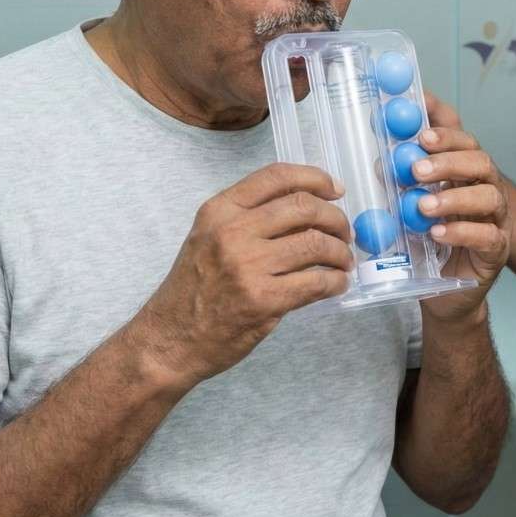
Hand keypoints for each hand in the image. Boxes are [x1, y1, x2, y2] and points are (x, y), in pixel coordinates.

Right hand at [133, 164, 351, 387]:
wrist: (171, 340)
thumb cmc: (194, 288)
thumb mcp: (210, 237)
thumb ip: (250, 217)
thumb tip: (309, 208)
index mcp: (220, 210)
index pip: (277, 177)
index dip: (315, 178)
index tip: (336, 189)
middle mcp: (233, 232)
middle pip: (304, 207)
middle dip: (336, 218)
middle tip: (345, 232)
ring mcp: (248, 267)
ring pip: (316, 244)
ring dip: (340, 252)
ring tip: (343, 261)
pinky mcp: (263, 301)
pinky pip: (316, 283)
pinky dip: (335, 282)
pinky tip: (336, 285)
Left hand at [415, 92, 510, 321]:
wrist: (445, 295)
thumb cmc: (430, 247)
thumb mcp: (411, 212)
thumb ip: (402, 188)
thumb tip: (381, 164)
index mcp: (467, 176)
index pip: (465, 144)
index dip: (447, 135)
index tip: (421, 136)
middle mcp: (487, 192)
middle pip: (481, 163)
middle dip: (448, 162)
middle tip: (417, 170)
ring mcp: (497, 220)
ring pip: (489, 197)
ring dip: (454, 198)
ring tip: (423, 206)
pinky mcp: (497, 250)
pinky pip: (487, 236)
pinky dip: (462, 232)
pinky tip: (438, 234)